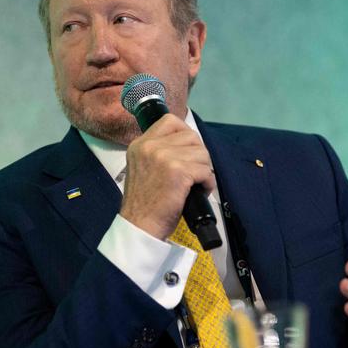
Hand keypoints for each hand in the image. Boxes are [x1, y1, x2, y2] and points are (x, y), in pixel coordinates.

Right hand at [120, 114, 214, 239]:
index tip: (188, 153)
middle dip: (199, 155)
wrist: (140, 225)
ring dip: (204, 169)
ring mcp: (163, 156)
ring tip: (196, 184)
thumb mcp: (142, 168)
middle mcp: (150, 146)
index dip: (186, 134)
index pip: (170, 121)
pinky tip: (199, 192)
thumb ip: (157, 153)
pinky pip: (205, 170)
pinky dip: (207, 182)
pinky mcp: (177, 171)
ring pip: (201, 152)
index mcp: (140, 144)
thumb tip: (187, 146)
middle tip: (195, 172)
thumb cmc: (144, 202)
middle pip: (191, 136)